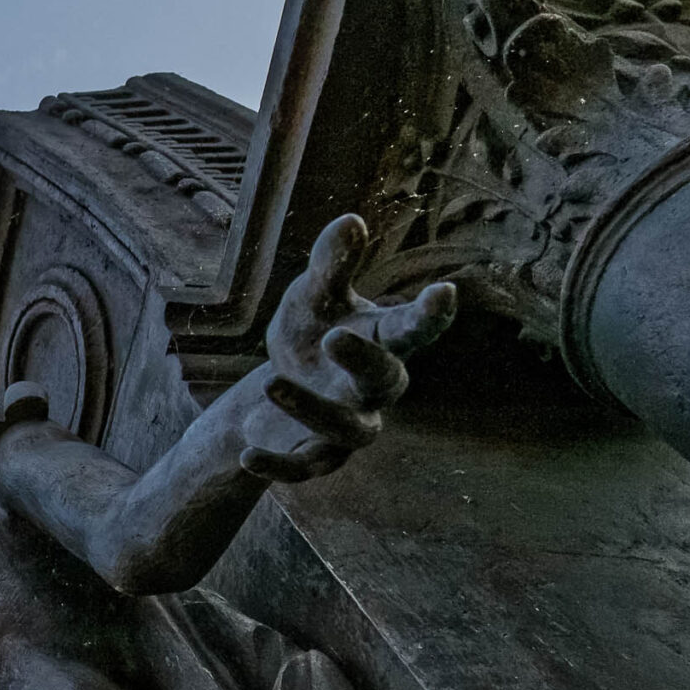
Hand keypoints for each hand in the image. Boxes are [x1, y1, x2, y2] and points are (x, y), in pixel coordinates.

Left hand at [243, 215, 456, 482]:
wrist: (273, 394)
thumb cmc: (308, 335)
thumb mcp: (312, 297)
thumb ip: (330, 265)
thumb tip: (350, 221)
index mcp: (383, 343)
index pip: (415, 328)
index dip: (431, 314)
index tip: (443, 292)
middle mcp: (374, 390)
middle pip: (387, 381)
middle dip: (365, 361)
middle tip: (333, 337)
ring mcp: (349, 428)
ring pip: (348, 430)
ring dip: (311, 408)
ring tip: (271, 381)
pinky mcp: (316, 458)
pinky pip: (304, 468)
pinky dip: (277, 466)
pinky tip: (247, 455)